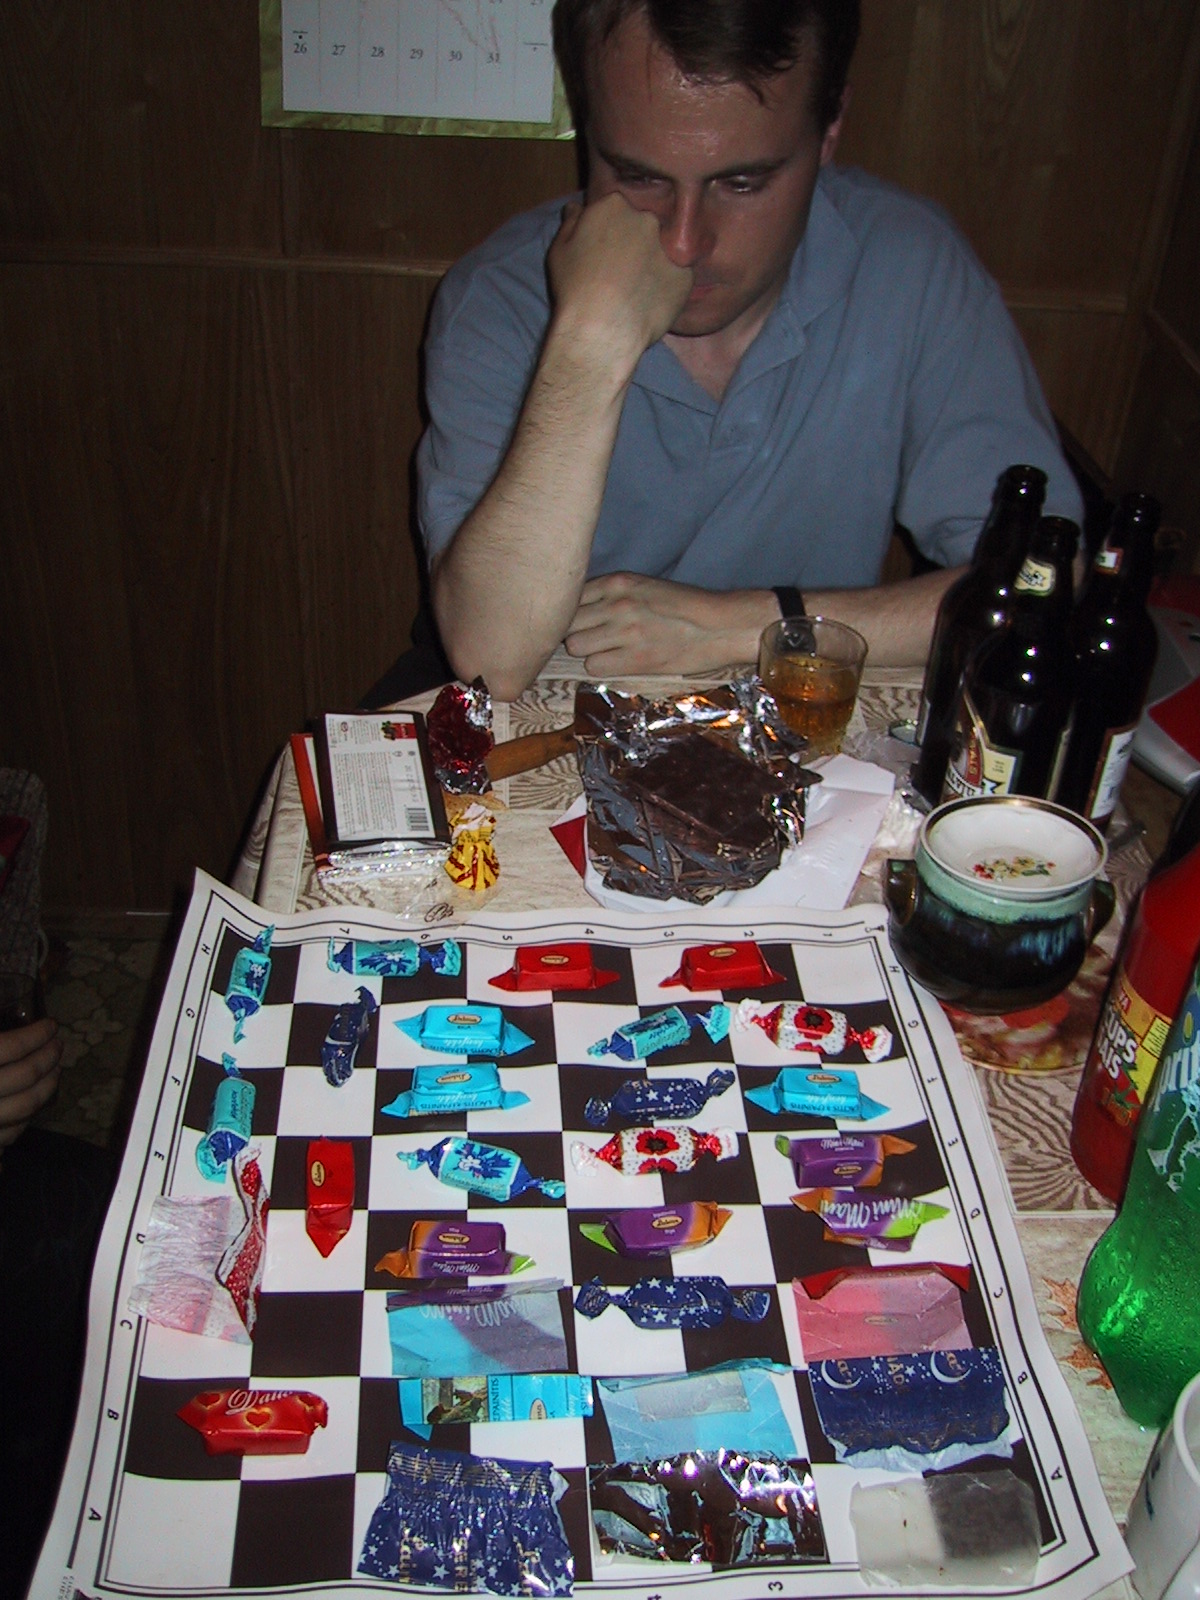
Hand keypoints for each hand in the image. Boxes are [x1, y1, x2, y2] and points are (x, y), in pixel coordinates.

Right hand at [0, 1017, 63, 1148]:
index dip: (36, 1033)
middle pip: (26, 1074)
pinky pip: (12, 1132)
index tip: (50, 1025)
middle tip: (58, 1045)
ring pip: (26, 1105)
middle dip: (48, 1056)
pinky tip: (33, 1101)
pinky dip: (28, 1114)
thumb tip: (18, 1022)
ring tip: (55, 1070)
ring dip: (48, 1085)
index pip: (12, 1046)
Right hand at [547, 194, 692, 370]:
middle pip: (642, 226)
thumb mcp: (559, 250)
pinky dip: (666, 286)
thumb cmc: (574, 288)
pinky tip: (649, 303)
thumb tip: (577, 208)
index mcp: (614, 205)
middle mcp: (646, 219)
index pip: (616, 209)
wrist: (602, 330)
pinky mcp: (685, 275)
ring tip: (636, 290)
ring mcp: (669, 246)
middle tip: (621, 272)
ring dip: (652, 264)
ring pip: (662, 251)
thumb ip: (571, 222)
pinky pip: (677, 276)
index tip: (604, 250)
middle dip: (634, 243)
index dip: (610, 230)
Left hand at [565, 573, 777, 676]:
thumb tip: (576, 611)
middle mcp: (618, 603)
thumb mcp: (644, 586)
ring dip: (586, 652)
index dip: (570, 612)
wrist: (720, 625)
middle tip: (591, 639)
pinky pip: (594, 667)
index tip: (580, 622)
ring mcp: (625, 631)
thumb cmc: (684, 607)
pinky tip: (617, 663)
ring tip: (606, 651)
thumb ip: (610, 594)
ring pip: (575, 646)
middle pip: (567, 622)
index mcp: (618, 582)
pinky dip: (601, 668)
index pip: (569, 597)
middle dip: (574, 632)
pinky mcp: (636, 658)